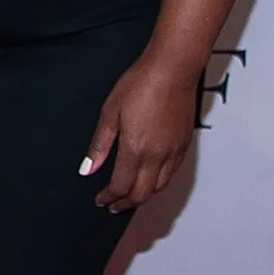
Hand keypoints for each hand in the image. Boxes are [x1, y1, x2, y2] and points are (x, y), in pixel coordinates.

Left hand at [79, 53, 198, 212]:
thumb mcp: (109, 113)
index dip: (109, 197)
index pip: (121, 186)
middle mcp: (158, 156)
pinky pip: (172, 174)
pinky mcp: (185, 144)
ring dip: (143, 196)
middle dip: (126, 203)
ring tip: (129, 196)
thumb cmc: (140, 84)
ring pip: (159, 187)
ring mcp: (174, 151)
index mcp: (136, 149)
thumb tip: (88, 169)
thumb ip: (100, 145)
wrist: (173, 69)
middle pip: (142, 194)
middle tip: (113, 205)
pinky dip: (159, 183)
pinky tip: (150, 179)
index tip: (101, 200)